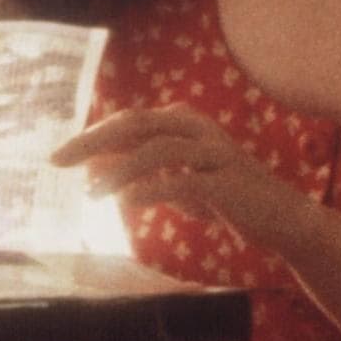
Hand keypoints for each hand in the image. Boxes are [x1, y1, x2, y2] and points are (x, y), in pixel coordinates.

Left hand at [51, 105, 317, 253]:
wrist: (281, 218)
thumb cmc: (225, 198)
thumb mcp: (177, 181)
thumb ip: (142, 171)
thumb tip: (95, 167)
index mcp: (185, 122)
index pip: (129, 121)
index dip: (92, 135)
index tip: (61, 155)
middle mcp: (198, 129)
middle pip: (136, 125)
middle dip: (93, 142)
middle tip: (59, 161)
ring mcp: (214, 152)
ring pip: (156, 150)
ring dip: (118, 171)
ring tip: (92, 193)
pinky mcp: (226, 181)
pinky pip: (181, 181)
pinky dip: (149, 190)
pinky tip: (127, 203)